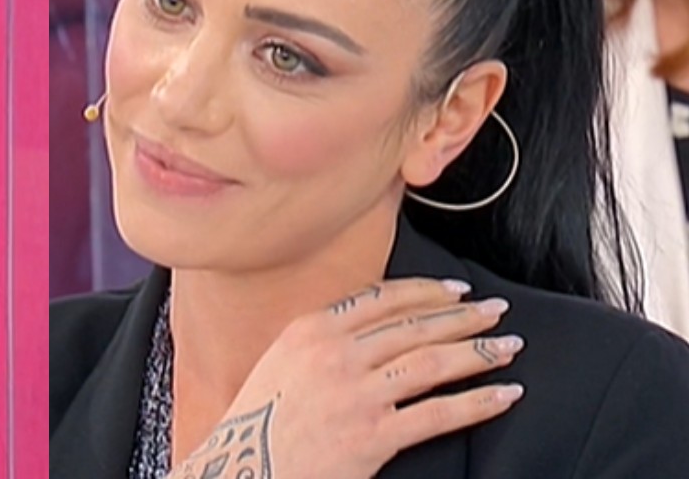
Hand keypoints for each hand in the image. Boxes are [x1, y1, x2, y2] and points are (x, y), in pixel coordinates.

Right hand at [170, 278, 523, 478]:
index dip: (426, 292)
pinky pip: (438, 413)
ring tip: (507, 347)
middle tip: (495, 311)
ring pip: (433, 362)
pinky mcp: (374, 435)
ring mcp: (357, 394)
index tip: (456, 291)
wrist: (244, 468)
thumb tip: (374, 327)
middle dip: (464, 317)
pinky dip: (478, 402)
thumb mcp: (282, 362)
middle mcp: (336, 354)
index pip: (383, 298)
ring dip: (478, 351)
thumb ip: (323, 340)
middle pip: (416, 326)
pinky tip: (503, 395)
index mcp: (312, 330)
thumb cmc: (261, 422)